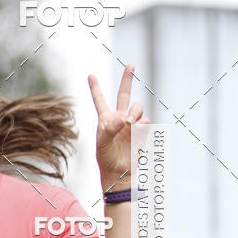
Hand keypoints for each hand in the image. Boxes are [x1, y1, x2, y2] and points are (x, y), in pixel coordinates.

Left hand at [88, 64, 149, 190]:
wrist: (120, 173)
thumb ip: (111, 127)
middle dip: (127, 79)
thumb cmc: (106, 158)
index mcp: (105, 119)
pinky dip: (142, 125)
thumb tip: (125, 119)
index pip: (100, 100)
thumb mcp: (103, 142)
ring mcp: (132, 124)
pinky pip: (146, 121)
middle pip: (124, 94)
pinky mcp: (143, 131)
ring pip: (138, 108)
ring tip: (130, 123)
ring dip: (135, 112)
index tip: (90, 75)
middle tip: (131, 65)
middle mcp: (119, 118)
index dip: (95, 87)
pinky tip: (136, 133)